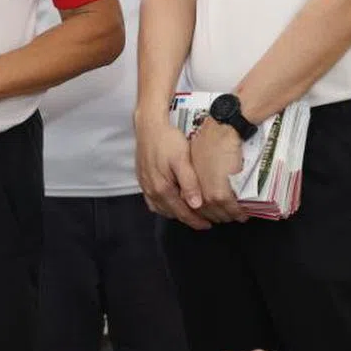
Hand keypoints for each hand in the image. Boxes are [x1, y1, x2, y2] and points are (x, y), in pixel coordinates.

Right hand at [134, 116, 209, 230]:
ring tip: (188, 212)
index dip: (196, 221)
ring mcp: (145, 185)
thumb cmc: (167, 139)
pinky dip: (163, 205)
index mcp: (162, 188)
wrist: (149, 125)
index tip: (208, 225)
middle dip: (187, 219)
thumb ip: (189, 183)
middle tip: (202, 221)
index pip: (182, 212)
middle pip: (171, 212)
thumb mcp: (182, 159)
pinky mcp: (142, 178)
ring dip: (175, 212)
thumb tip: (196, 204)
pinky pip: (152, 199)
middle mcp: (151, 190)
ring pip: (161, 208)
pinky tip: (169, 201)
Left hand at [188, 118, 246, 223]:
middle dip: (218, 217)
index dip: (206, 213)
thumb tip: (204, 186)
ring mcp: (208, 194)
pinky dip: (239, 213)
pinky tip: (243, 214)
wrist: (220, 132)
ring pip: (220, 214)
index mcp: (188, 183)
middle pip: (207, 213)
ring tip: (237, 216)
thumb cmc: (208, 142)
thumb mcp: (195, 160)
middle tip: (228, 217)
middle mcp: (195, 191)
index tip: (215, 214)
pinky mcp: (221, 193)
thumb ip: (197, 177)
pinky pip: (232, 209)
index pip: (194, 207)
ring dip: (229, 217)